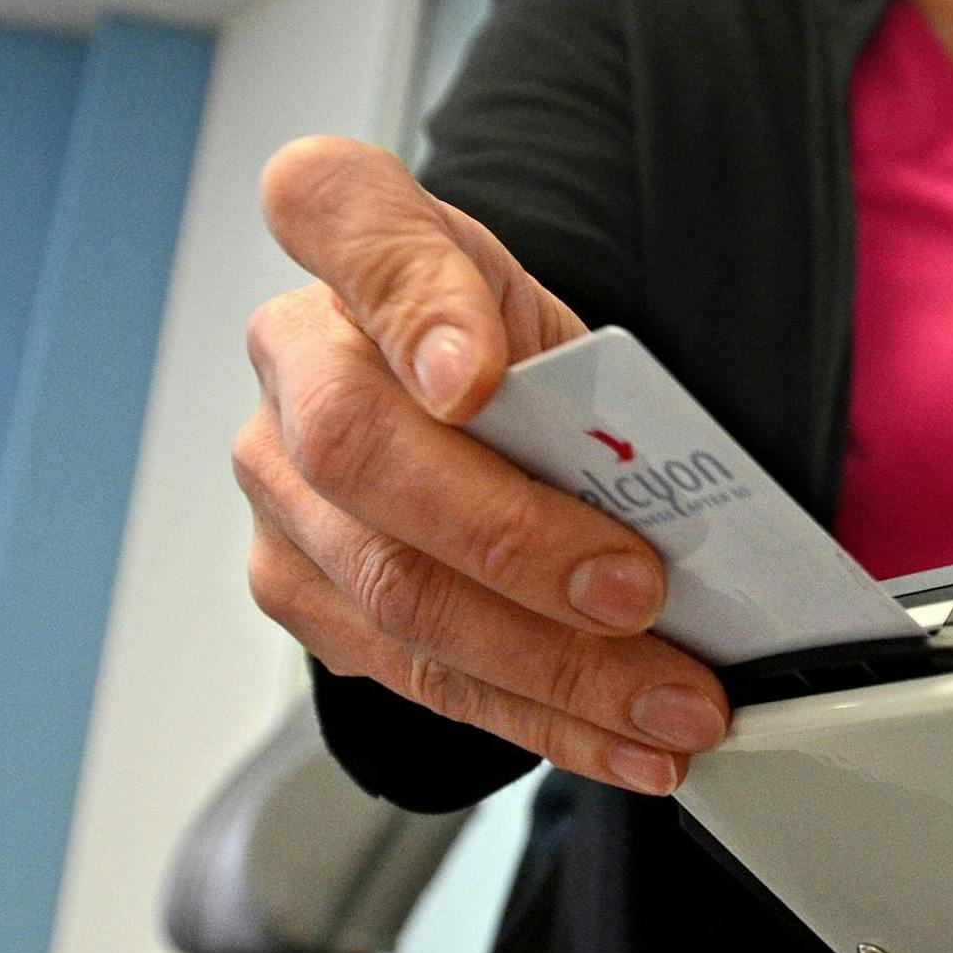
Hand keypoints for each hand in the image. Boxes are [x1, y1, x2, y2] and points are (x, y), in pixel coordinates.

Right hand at [234, 136, 727, 794]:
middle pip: (363, 455)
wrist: (477, 411)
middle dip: (516, 543)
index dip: (407, 300)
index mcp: (353, 239)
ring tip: (672, 706)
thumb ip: (584, 375)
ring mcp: (279, 484)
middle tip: (638, 596)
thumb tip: (656, 501)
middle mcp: (292, 357)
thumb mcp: (561, 315)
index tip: (476, 378)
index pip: (337, 210)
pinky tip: (626, 741)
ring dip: (554, 669)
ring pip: (394, 592)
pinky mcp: (299, 591)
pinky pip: (416, 674)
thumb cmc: (522, 356)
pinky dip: (539, 718)